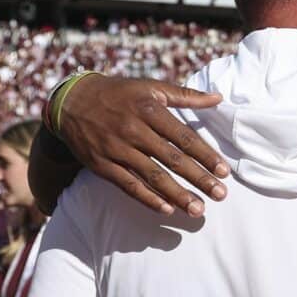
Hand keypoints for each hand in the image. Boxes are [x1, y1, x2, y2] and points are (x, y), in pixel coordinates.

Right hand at [56, 74, 229, 217]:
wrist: (72, 102)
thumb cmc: (119, 93)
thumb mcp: (151, 87)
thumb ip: (186, 95)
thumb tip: (218, 99)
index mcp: (149, 109)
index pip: (184, 136)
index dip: (205, 154)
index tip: (224, 171)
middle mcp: (134, 130)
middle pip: (172, 159)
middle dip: (198, 178)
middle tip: (220, 194)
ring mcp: (117, 149)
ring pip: (152, 176)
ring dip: (177, 194)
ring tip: (198, 209)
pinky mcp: (102, 165)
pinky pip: (128, 185)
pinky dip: (148, 198)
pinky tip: (167, 209)